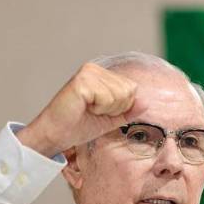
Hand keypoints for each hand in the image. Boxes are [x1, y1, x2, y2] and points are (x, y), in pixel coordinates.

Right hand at [17, 62, 136, 156]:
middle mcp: (94, 69)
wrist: (56, 135)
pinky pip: (108, 97)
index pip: (132, 89)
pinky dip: (99, 109)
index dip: (121, 107)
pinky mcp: (82, 81)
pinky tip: (84, 108)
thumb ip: (129, 110)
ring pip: (120, 94)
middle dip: (115, 108)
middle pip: (128, 91)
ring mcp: (88, 72)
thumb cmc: (79, 125)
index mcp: (101, 74)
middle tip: (93, 112)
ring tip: (88, 110)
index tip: (100, 112)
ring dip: (107, 109)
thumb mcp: (111, 118)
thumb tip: (147, 102)